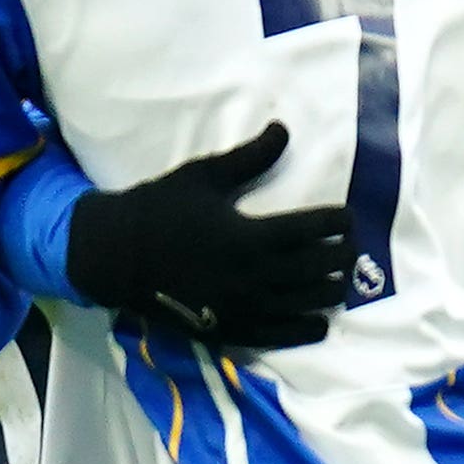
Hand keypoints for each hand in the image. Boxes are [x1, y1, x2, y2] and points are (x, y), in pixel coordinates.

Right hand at [60, 123, 359, 351]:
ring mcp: (245, 307)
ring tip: (339, 278)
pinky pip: (282, 335)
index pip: (316, 229)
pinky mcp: (232, 329)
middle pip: (322, 269)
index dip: (341, 223)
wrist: (113, 254)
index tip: (348, 218)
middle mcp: (254, 275)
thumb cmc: (159, 208)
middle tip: (350, 246)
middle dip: (345, 255)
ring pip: (310, 304)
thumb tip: (284, 128)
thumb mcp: (204, 176)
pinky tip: (321, 320)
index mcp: (250, 235)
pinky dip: (308, 328)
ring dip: (333, 290)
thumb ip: (250, 157)